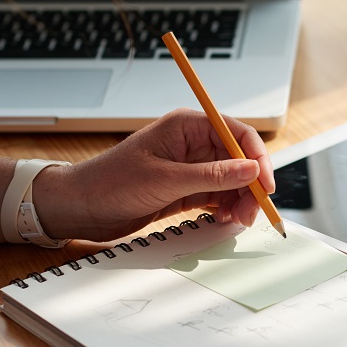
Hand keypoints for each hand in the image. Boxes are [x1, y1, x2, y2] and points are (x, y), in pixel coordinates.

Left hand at [38, 108, 274, 241]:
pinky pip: (218, 196)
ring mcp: (190, 167)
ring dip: (240, 201)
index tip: (266, 185)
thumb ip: (213, 176)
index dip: (258, 158)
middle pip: (240, 160)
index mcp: (187, 126)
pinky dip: (226, 208)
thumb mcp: (166, 180)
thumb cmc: (112, 183)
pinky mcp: (186, 189)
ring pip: (232, 181)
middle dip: (250, 186)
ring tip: (236, 221)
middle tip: (252, 213)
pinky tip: (223, 219)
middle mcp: (192, 143)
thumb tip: (251, 170)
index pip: (238, 134)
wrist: (80, 207)